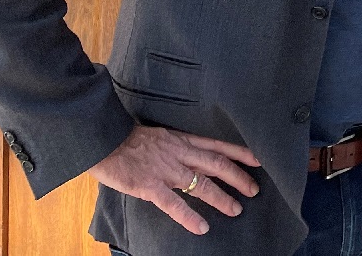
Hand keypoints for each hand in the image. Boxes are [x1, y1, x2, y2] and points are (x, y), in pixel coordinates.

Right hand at [89, 124, 260, 234]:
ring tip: (236, 210)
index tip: (258, 159)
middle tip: (254, 189)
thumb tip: (191, 157)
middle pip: (216, 164)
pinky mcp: (150, 185)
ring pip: (201, 184)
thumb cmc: (128, 139)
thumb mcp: (160, 135)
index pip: (217, 145)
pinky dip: (189, 216)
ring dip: (220, 198)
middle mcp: (179, 153)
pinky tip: (201, 227)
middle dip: (238, 177)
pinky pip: (173, 203)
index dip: (239, 152)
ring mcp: (166, 170)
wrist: (103, 138)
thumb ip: (176, 146)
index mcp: (181, 140)